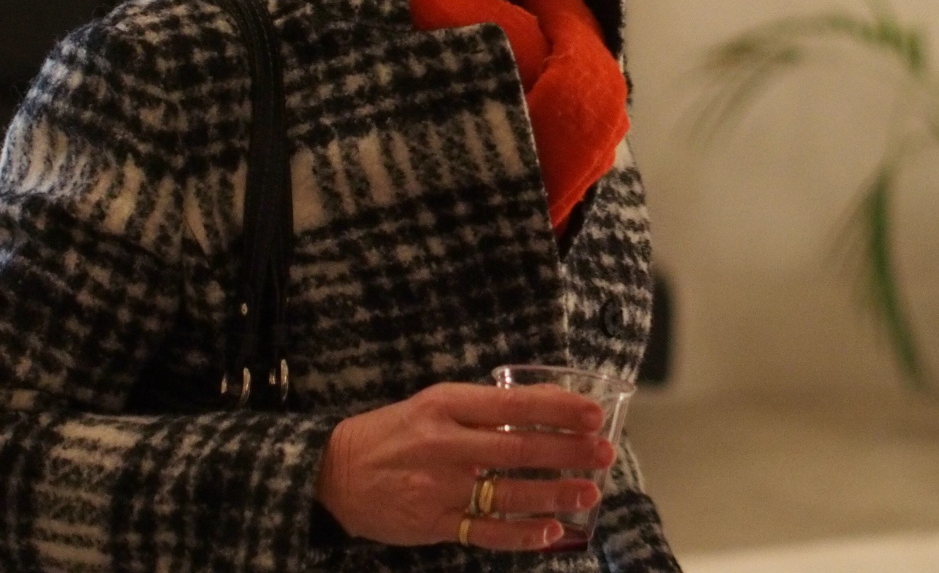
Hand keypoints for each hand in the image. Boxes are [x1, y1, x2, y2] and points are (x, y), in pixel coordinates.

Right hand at [314, 382, 614, 550]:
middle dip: (566, 451)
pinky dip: (520, 534)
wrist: (334, 472)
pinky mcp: (433, 523)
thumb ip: (483, 406)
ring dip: (553, 493)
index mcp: (446, 405)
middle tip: (604, 451)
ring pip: (506, 493)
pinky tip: (550, 532)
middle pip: (517, 448)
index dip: (557, 408)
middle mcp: (445, 444)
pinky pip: (484, 531)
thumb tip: (544, 404)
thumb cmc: (395, 431)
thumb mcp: (434, 403)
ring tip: (590, 491)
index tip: (593, 412)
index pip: (512, 404)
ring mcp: (439, 487)